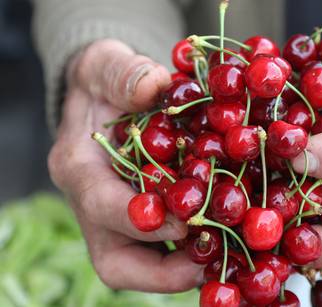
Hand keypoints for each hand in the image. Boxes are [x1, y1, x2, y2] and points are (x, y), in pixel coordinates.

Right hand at [48, 39, 203, 291]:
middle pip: (115, 261)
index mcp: (80, 167)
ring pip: (140, 268)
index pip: (101, 206)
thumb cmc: (106, 81)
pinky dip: (192, 255)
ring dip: (183, 270)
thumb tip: (154, 87)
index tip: (188, 220)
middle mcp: (93, 205)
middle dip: (163, 272)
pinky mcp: (139, 225)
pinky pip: (162, 254)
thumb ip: (125, 73)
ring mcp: (116, 221)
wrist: (106, 99)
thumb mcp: (108, 64)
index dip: (143, 219)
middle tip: (211, 261)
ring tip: (228, 255)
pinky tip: (227, 240)